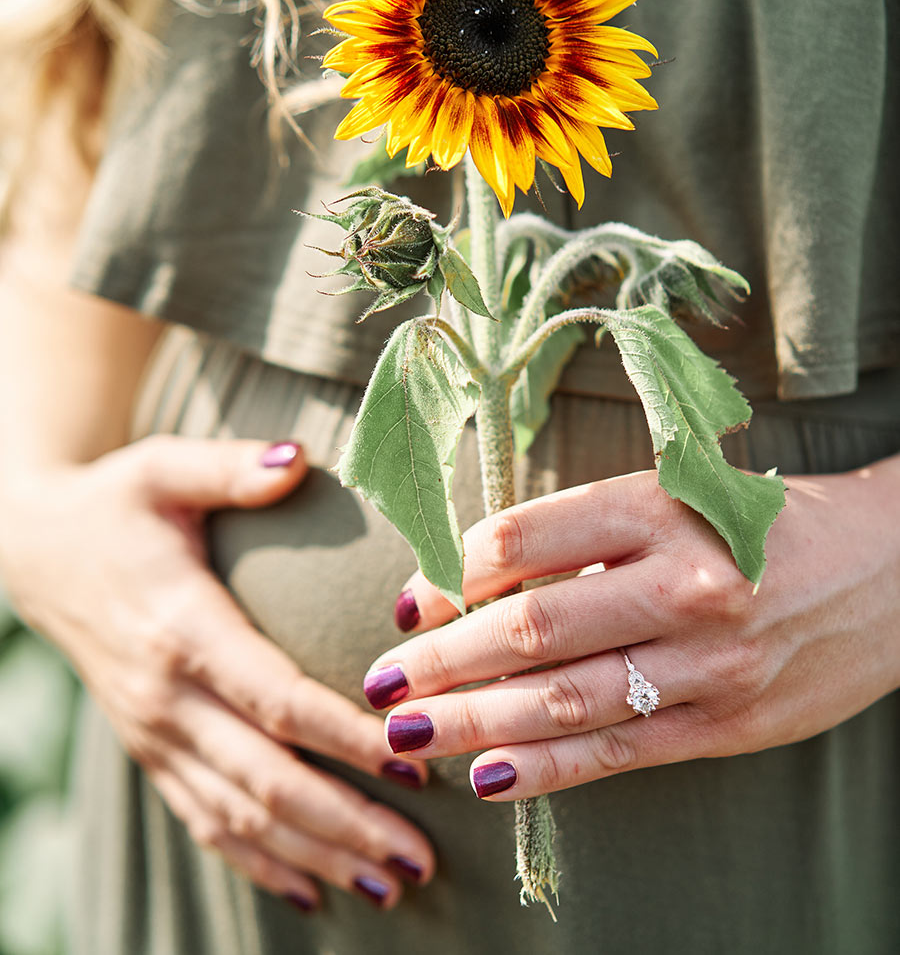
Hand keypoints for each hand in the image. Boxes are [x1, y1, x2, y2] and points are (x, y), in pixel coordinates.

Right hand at [0, 435, 434, 908]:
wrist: (32, 551)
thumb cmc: (112, 505)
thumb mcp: (161, 467)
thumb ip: (230, 468)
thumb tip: (300, 460)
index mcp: (181, 627)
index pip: (275, 697)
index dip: (345, 734)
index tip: (412, 758)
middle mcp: (165, 695)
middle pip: (266, 777)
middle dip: (346, 821)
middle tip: (421, 855)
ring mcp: (153, 732)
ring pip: (239, 815)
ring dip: (316, 855)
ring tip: (389, 883)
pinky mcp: (149, 748)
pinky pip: (204, 820)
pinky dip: (257, 861)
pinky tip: (310, 891)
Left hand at [364, 457, 899, 799]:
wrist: (891, 571)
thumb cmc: (764, 520)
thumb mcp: (679, 494)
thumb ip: (587, 534)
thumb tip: (476, 574)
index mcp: (659, 508)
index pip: (522, 539)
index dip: (449, 573)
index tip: (409, 599)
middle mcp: (682, 584)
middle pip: (530, 626)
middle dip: (440, 659)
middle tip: (381, 681)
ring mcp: (708, 663)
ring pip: (563, 699)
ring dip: (471, 721)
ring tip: (407, 734)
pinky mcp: (728, 724)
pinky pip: (616, 752)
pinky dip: (543, 769)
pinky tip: (485, 775)